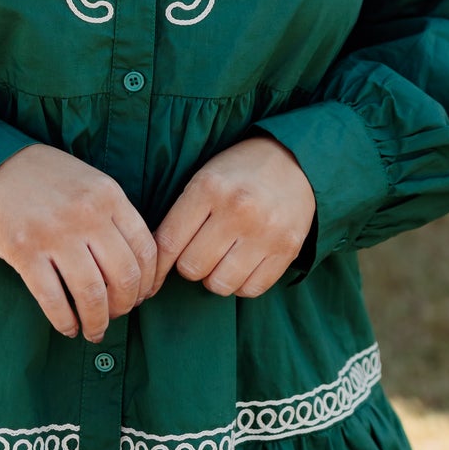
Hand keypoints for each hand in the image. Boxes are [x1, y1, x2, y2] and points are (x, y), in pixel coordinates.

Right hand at [0, 144, 157, 341]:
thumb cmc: (40, 176)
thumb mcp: (86, 181)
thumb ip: (111, 213)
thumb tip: (133, 264)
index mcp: (108, 194)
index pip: (146, 249)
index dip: (149, 282)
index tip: (142, 296)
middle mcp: (86, 214)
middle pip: (124, 276)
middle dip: (125, 305)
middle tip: (118, 315)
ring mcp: (54, 234)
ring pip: (92, 294)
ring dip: (97, 321)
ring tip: (94, 330)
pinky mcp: (23, 251)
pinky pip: (54, 300)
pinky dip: (65, 321)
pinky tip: (68, 328)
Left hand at [150, 135, 314, 298]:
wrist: (295, 160)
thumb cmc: (239, 173)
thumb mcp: (204, 178)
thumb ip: (180, 215)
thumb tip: (154, 262)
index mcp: (209, 187)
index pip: (168, 242)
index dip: (156, 265)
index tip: (153, 276)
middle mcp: (238, 210)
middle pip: (192, 268)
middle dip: (190, 265)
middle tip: (200, 252)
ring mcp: (265, 232)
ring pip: (220, 284)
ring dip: (215, 278)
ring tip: (222, 259)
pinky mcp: (288, 249)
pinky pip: (251, 289)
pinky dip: (242, 285)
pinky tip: (243, 266)